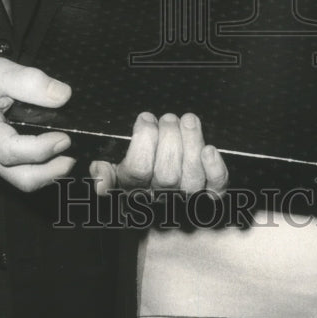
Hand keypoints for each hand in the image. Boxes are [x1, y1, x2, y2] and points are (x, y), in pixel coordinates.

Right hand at [0, 58, 74, 190]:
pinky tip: (54, 155)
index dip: (40, 148)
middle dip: (51, 172)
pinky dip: (41, 171)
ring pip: (22, 181)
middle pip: (21, 177)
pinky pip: (20, 175)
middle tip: (72, 153)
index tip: (64, 137)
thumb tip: (62, 95)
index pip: (10, 150)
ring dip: (49, 174)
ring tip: (68, 156)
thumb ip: (29, 80)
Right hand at [89, 112, 228, 196]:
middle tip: (168, 118)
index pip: (138, 169)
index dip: (143, 139)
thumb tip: (100, 180)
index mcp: (133, 188)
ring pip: (191, 178)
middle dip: (169, 138)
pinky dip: (215, 170)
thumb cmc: (137, 173)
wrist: (162, 194)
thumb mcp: (112, 168)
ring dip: (192, 143)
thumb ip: (102, 170)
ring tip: (188, 120)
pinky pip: (216, 189)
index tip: (145, 118)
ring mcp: (186, 199)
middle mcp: (160, 198)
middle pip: (167, 175)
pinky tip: (209, 150)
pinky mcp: (210, 196)